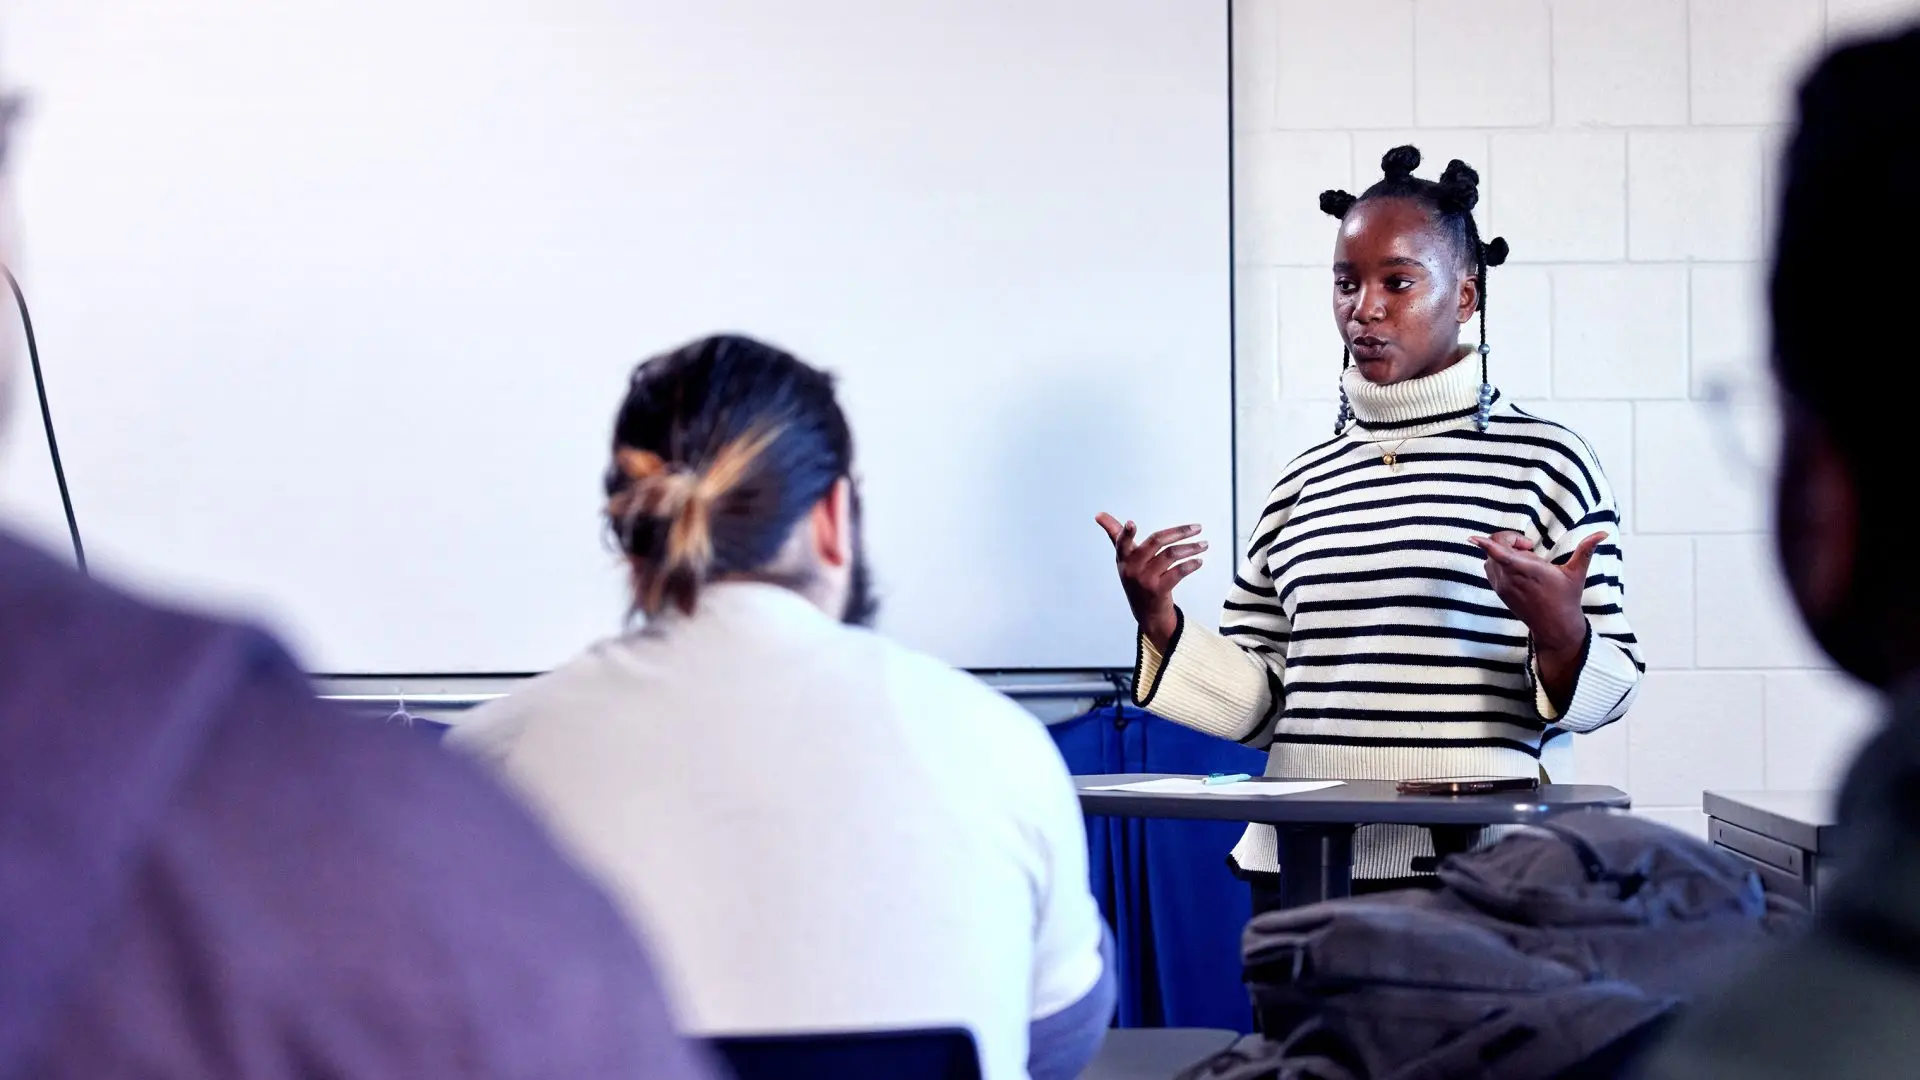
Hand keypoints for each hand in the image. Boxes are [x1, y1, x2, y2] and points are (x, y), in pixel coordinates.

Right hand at [1095, 514, 1206, 652]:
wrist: (1146, 613)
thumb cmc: (1135, 578)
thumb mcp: (1124, 558)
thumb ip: (1115, 534)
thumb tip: (1098, 514)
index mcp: (1123, 557)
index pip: (1122, 542)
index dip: (1126, 533)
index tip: (1130, 523)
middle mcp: (1132, 568)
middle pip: (1156, 541)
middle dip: (1179, 532)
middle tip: (1198, 528)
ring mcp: (1145, 580)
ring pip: (1170, 556)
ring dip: (1190, 549)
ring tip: (1204, 545)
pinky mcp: (1158, 591)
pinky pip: (1177, 573)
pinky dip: (1190, 565)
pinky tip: (1199, 561)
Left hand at [1469, 530, 1606, 708]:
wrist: (1554, 626)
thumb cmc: (1567, 597)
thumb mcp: (1577, 573)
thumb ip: (1586, 550)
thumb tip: (1604, 533)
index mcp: (1529, 571)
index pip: (1502, 554)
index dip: (1488, 545)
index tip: (1473, 538)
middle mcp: (1511, 579)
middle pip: (1496, 547)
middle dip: (1510, 539)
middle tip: (1529, 547)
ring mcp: (1502, 586)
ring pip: (1491, 557)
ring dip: (1504, 551)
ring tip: (1525, 561)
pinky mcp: (1498, 591)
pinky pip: (1489, 567)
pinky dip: (1498, 561)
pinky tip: (1517, 569)